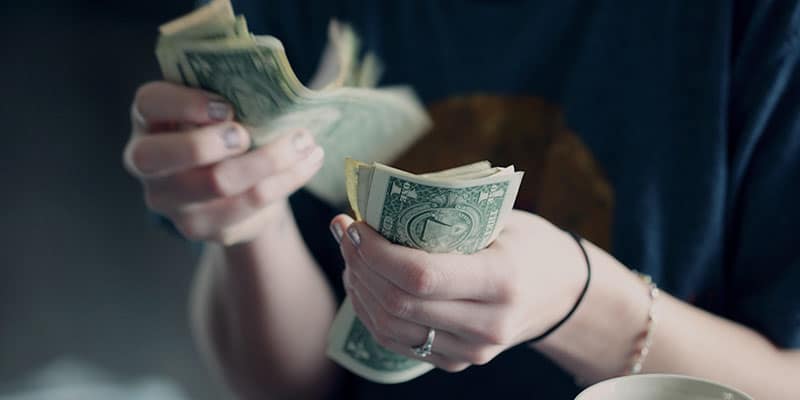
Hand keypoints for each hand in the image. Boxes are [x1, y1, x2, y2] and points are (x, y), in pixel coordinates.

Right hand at [124, 81, 323, 243]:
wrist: (233, 188)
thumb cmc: (225, 132)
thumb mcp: (218, 110)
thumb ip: (229, 96)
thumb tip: (274, 86)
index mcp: (149, 120)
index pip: (149, 103)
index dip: (184, 103)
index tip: (226, 106)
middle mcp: (147, 162)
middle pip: (162, 156)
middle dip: (209, 142)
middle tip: (247, 135)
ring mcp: (170, 200)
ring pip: (216, 183)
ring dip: (269, 160)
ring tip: (305, 142)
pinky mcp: (201, 227)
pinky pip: (248, 205)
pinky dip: (286, 180)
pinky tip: (308, 162)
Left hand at [330, 210, 586, 371]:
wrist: (561, 292)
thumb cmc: (527, 243)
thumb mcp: (500, 219)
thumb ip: (447, 216)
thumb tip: (377, 201)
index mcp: (502, 280)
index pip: (420, 276)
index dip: (375, 252)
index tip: (354, 224)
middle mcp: (488, 325)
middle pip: (399, 303)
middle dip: (359, 264)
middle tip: (344, 231)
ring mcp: (472, 351)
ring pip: (390, 327)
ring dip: (359, 288)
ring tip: (350, 254)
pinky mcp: (457, 362)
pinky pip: (398, 342)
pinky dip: (371, 311)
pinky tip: (363, 282)